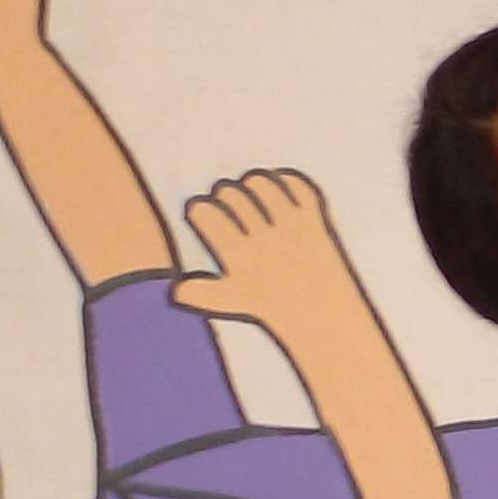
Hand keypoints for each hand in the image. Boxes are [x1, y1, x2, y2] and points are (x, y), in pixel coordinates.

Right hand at [174, 172, 373, 344]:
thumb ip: (202, 293)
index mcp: (238, 257)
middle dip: (223, 193)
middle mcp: (264, 240)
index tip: (201, 211)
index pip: (206, 214)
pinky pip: (298, 187)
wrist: (322, 316)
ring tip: (250, 192)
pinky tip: (279, 191)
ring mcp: (291, 228)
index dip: (198, 208)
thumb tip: (175, 289)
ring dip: (252, 183)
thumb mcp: (233, 301)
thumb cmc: (273, 307)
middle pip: (231, 195)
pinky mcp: (315, 222)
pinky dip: (287, 181)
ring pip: (262, 184)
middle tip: (226, 200)